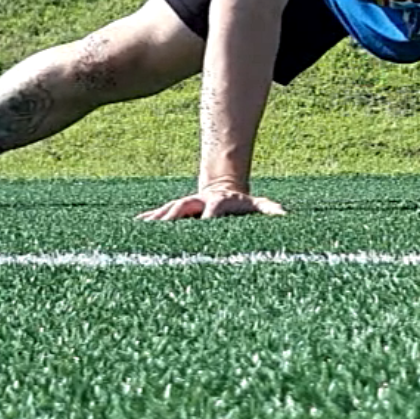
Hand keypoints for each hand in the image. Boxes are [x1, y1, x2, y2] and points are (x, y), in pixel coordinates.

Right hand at [135, 187, 287, 220]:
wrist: (224, 188)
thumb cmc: (242, 204)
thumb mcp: (257, 206)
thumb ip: (270, 210)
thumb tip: (286, 215)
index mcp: (217, 203)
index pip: (212, 211)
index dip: (208, 217)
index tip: (204, 225)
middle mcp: (198, 202)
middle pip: (183, 208)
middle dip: (173, 218)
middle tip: (163, 230)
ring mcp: (185, 205)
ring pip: (168, 211)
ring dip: (156, 220)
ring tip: (141, 230)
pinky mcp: (176, 210)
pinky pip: (159, 215)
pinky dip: (147, 220)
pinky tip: (133, 227)